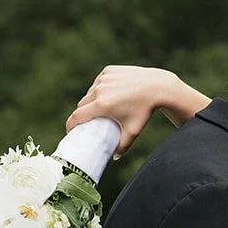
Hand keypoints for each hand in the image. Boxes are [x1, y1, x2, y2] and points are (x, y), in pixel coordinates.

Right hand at [66, 66, 183, 155]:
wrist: (156, 86)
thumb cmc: (144, 110)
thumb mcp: (133, 130)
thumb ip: (122, 146)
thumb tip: (114, 157)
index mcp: (102, 105)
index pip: (77, 116)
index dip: (70, 125)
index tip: (70, 131)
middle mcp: (100, 90)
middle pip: (82, 105)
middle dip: (82, 114)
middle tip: (88, 122)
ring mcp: (103, 78)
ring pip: (90, 92)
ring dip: (90, 101)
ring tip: (100, 109)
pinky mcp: (108, 70)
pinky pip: (98, 82)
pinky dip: (99, 89)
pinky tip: (108, 94)